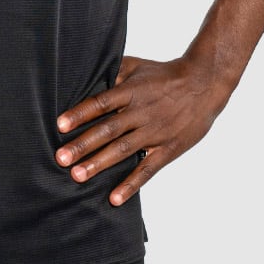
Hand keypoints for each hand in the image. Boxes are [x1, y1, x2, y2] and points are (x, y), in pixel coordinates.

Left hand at [55, 55, 232, 205]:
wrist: (203, 84)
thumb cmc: (163, 74)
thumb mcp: (136, 65)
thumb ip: (112, 73)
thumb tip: (86, 76)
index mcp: (131, 91)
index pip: (101, 103)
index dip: (80, 113)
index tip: (60, 125)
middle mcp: (140, 113)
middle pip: (108, 130)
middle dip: (83, 145)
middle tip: (61, 158)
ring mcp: (154, 132)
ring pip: (123, 151)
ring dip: (99, 164)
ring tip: (77, 176)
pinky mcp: (168, 149)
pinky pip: (147, 169)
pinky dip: (131, 184)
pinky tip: (114, 198)